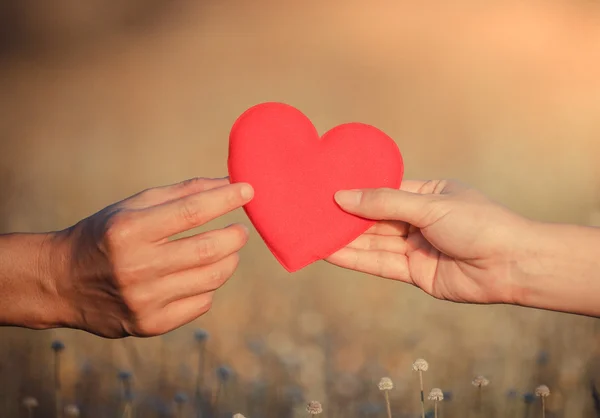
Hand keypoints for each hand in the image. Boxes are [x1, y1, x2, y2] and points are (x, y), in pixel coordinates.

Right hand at [49, 177, 252, 337]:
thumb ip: (181, 193)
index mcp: (128, 231)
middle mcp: (136, 267)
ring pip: (212, 278)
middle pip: (209, 250)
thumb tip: (229, 183)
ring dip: (229, 260)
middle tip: (241, 229)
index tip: (248, 190)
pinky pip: (202, 303)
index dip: (225, 199)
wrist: (63, 283)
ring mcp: (144, 300)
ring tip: (225, 250)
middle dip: (235, 235)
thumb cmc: (106, 236)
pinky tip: (200, 275)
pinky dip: (210, 286)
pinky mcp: (150, 325)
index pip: (191, 212)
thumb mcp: (133, 207)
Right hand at [327, 180, 531, 304]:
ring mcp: (415, 247)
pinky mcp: (413, 273)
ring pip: (373, 242)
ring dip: (344, 239)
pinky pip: (379, 263)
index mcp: (427, 195)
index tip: (326, 189)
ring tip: (312, 232)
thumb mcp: (429, 206)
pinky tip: (330, 252)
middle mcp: (418, 220)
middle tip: (310, 212)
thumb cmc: (478, 224)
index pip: (383, 191)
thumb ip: (384, 203)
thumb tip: (342, 197)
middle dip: (345, 217)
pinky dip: (355, 258)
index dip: (356, 192)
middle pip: (374, 218)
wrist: (511, 265)